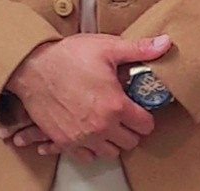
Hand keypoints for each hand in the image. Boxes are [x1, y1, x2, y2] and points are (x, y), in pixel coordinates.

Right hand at [2, 32, 171, 162]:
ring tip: (108, 120)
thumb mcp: (107, 47)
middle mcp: (101, 127)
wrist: (33, 68)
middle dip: (131, 128)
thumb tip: (166, 43)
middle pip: (130, 142)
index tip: (139, 106)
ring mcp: (82, 138)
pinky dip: (92, 147)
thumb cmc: (68, 56)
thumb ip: (139, 49)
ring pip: (110, 152)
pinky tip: (90, 129)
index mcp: (115, 106)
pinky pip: (87, 157)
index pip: (145, 126)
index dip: (145, 115)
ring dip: (113, 139)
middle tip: (124, 112)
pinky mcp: (65, 142)